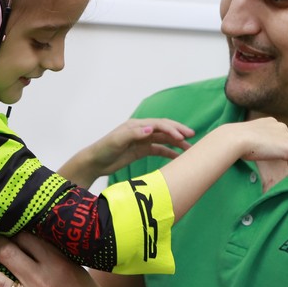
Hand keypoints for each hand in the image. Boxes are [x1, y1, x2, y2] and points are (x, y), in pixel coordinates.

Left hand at [61, 118, 193, 186]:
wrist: (95, 162)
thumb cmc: (104, 149)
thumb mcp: (117, 141)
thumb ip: (134, 134)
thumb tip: (151, 129)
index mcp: (136, 125)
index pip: (158, 124)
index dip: (171, 129)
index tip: (181, 137)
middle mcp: (141, 130)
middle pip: (164, 129)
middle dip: (178, 131)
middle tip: (192, 135)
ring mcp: (142, 140)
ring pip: (163, 139)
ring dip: (176, 142)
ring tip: (190, 148)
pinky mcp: (141, 150)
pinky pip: (159, 150)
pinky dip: (169, 153)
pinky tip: (178, 158)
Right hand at [220, 117, 287, 181]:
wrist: (236, 139)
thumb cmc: (234, 140)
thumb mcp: (245, 139)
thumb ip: (252, 143)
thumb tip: (247, 151)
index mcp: (270, 123)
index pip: (283, 138)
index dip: (286, 150)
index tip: (286, 161)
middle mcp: (281, 127)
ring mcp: (286, 137)